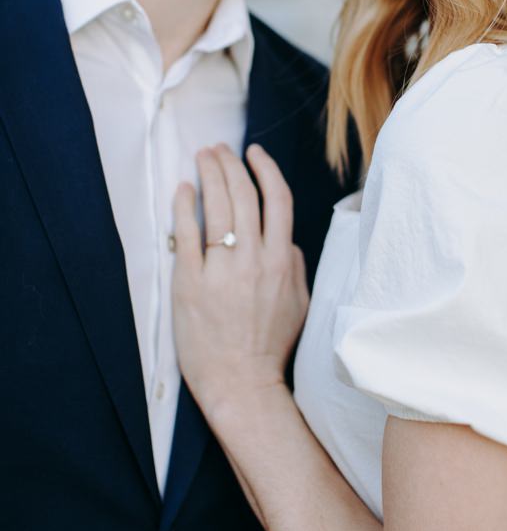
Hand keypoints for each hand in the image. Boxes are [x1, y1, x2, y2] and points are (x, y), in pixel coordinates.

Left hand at [172, 143, 307, 422]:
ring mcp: (221, 271)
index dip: (266, 170)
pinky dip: (185, 207)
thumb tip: (287, 238)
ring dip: (210, 176)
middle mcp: (254, 260)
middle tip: (221, 148)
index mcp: (283, 261)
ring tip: (204, 157)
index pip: (277, 200)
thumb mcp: (299, 302)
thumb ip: (295, 265)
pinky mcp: (190, 284)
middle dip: (232, 164)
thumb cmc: (272, 345)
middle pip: (244, 196)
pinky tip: (183, 190)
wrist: (241, 382)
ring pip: (218, 208)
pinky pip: (187, 235)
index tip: (255, 153)